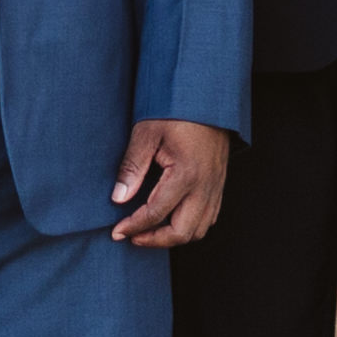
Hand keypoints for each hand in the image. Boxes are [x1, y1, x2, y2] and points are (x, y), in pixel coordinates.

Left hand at [110, 119, 234, 251]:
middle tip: (132, 236)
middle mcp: (205, 186)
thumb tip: (119, 198)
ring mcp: (216, 186)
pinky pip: (209, 217)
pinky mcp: (219, 183)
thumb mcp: (146, 132)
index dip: (134, 226)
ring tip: (150, 231)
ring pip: (199, 230)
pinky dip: (190, 226)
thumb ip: (132, 167)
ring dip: (173, 236)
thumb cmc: (176, 109)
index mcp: (186, 174)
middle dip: (154, 240)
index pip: (156, 214)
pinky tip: (172, 217)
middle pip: (182, 232)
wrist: (208, 95)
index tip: (117, 231)